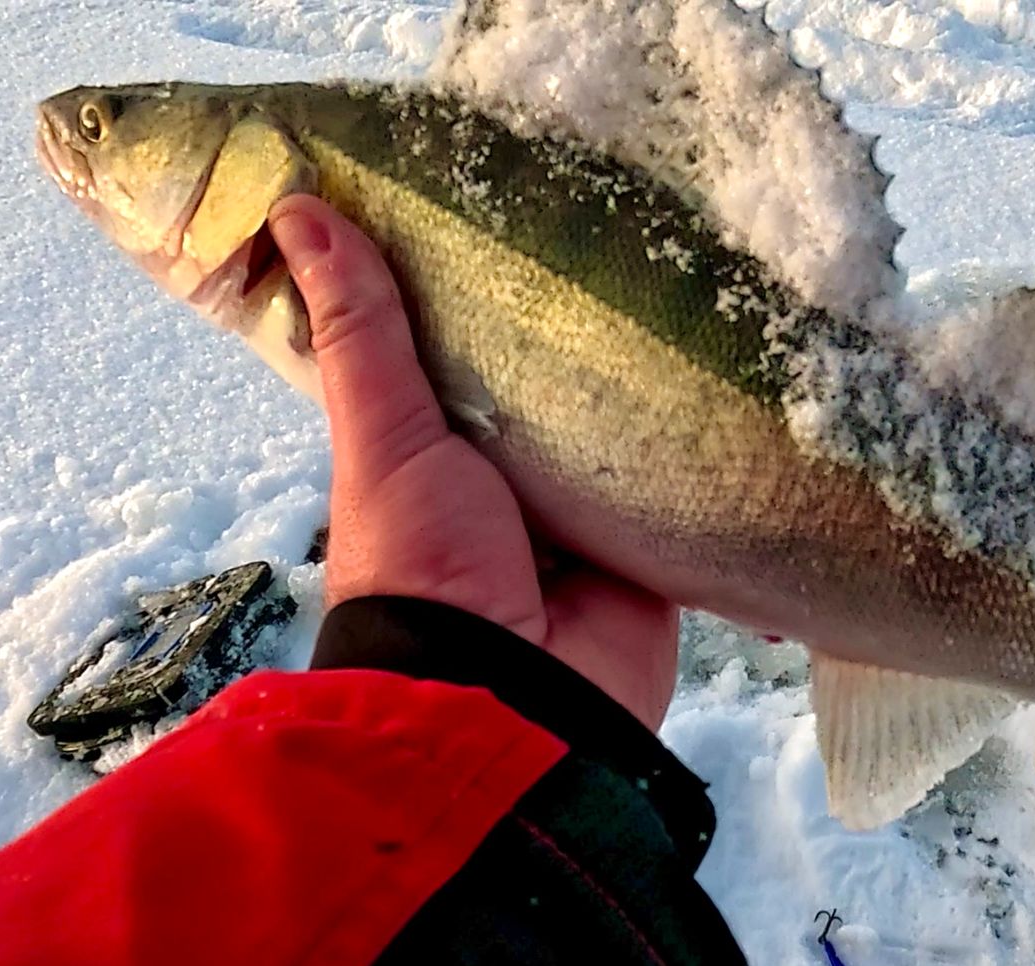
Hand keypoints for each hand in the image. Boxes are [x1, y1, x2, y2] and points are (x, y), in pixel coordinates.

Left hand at [268, 195, 679, 729]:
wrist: (514, 699)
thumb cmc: (426, 566)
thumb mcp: (385, 435)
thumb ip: (362, 333)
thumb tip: (296, 206)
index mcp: (441, 452)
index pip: (463, 350)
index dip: (478, 286)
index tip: (508, 196)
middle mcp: (514, 481)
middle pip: (551, 384)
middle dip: (579, 328)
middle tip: (624, 222)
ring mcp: (586, 516)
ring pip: (620, 426)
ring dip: (645, 381)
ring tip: (694, 275)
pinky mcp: (652, 545)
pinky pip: (683, 481)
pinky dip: (702, 445)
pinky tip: (737, 372)